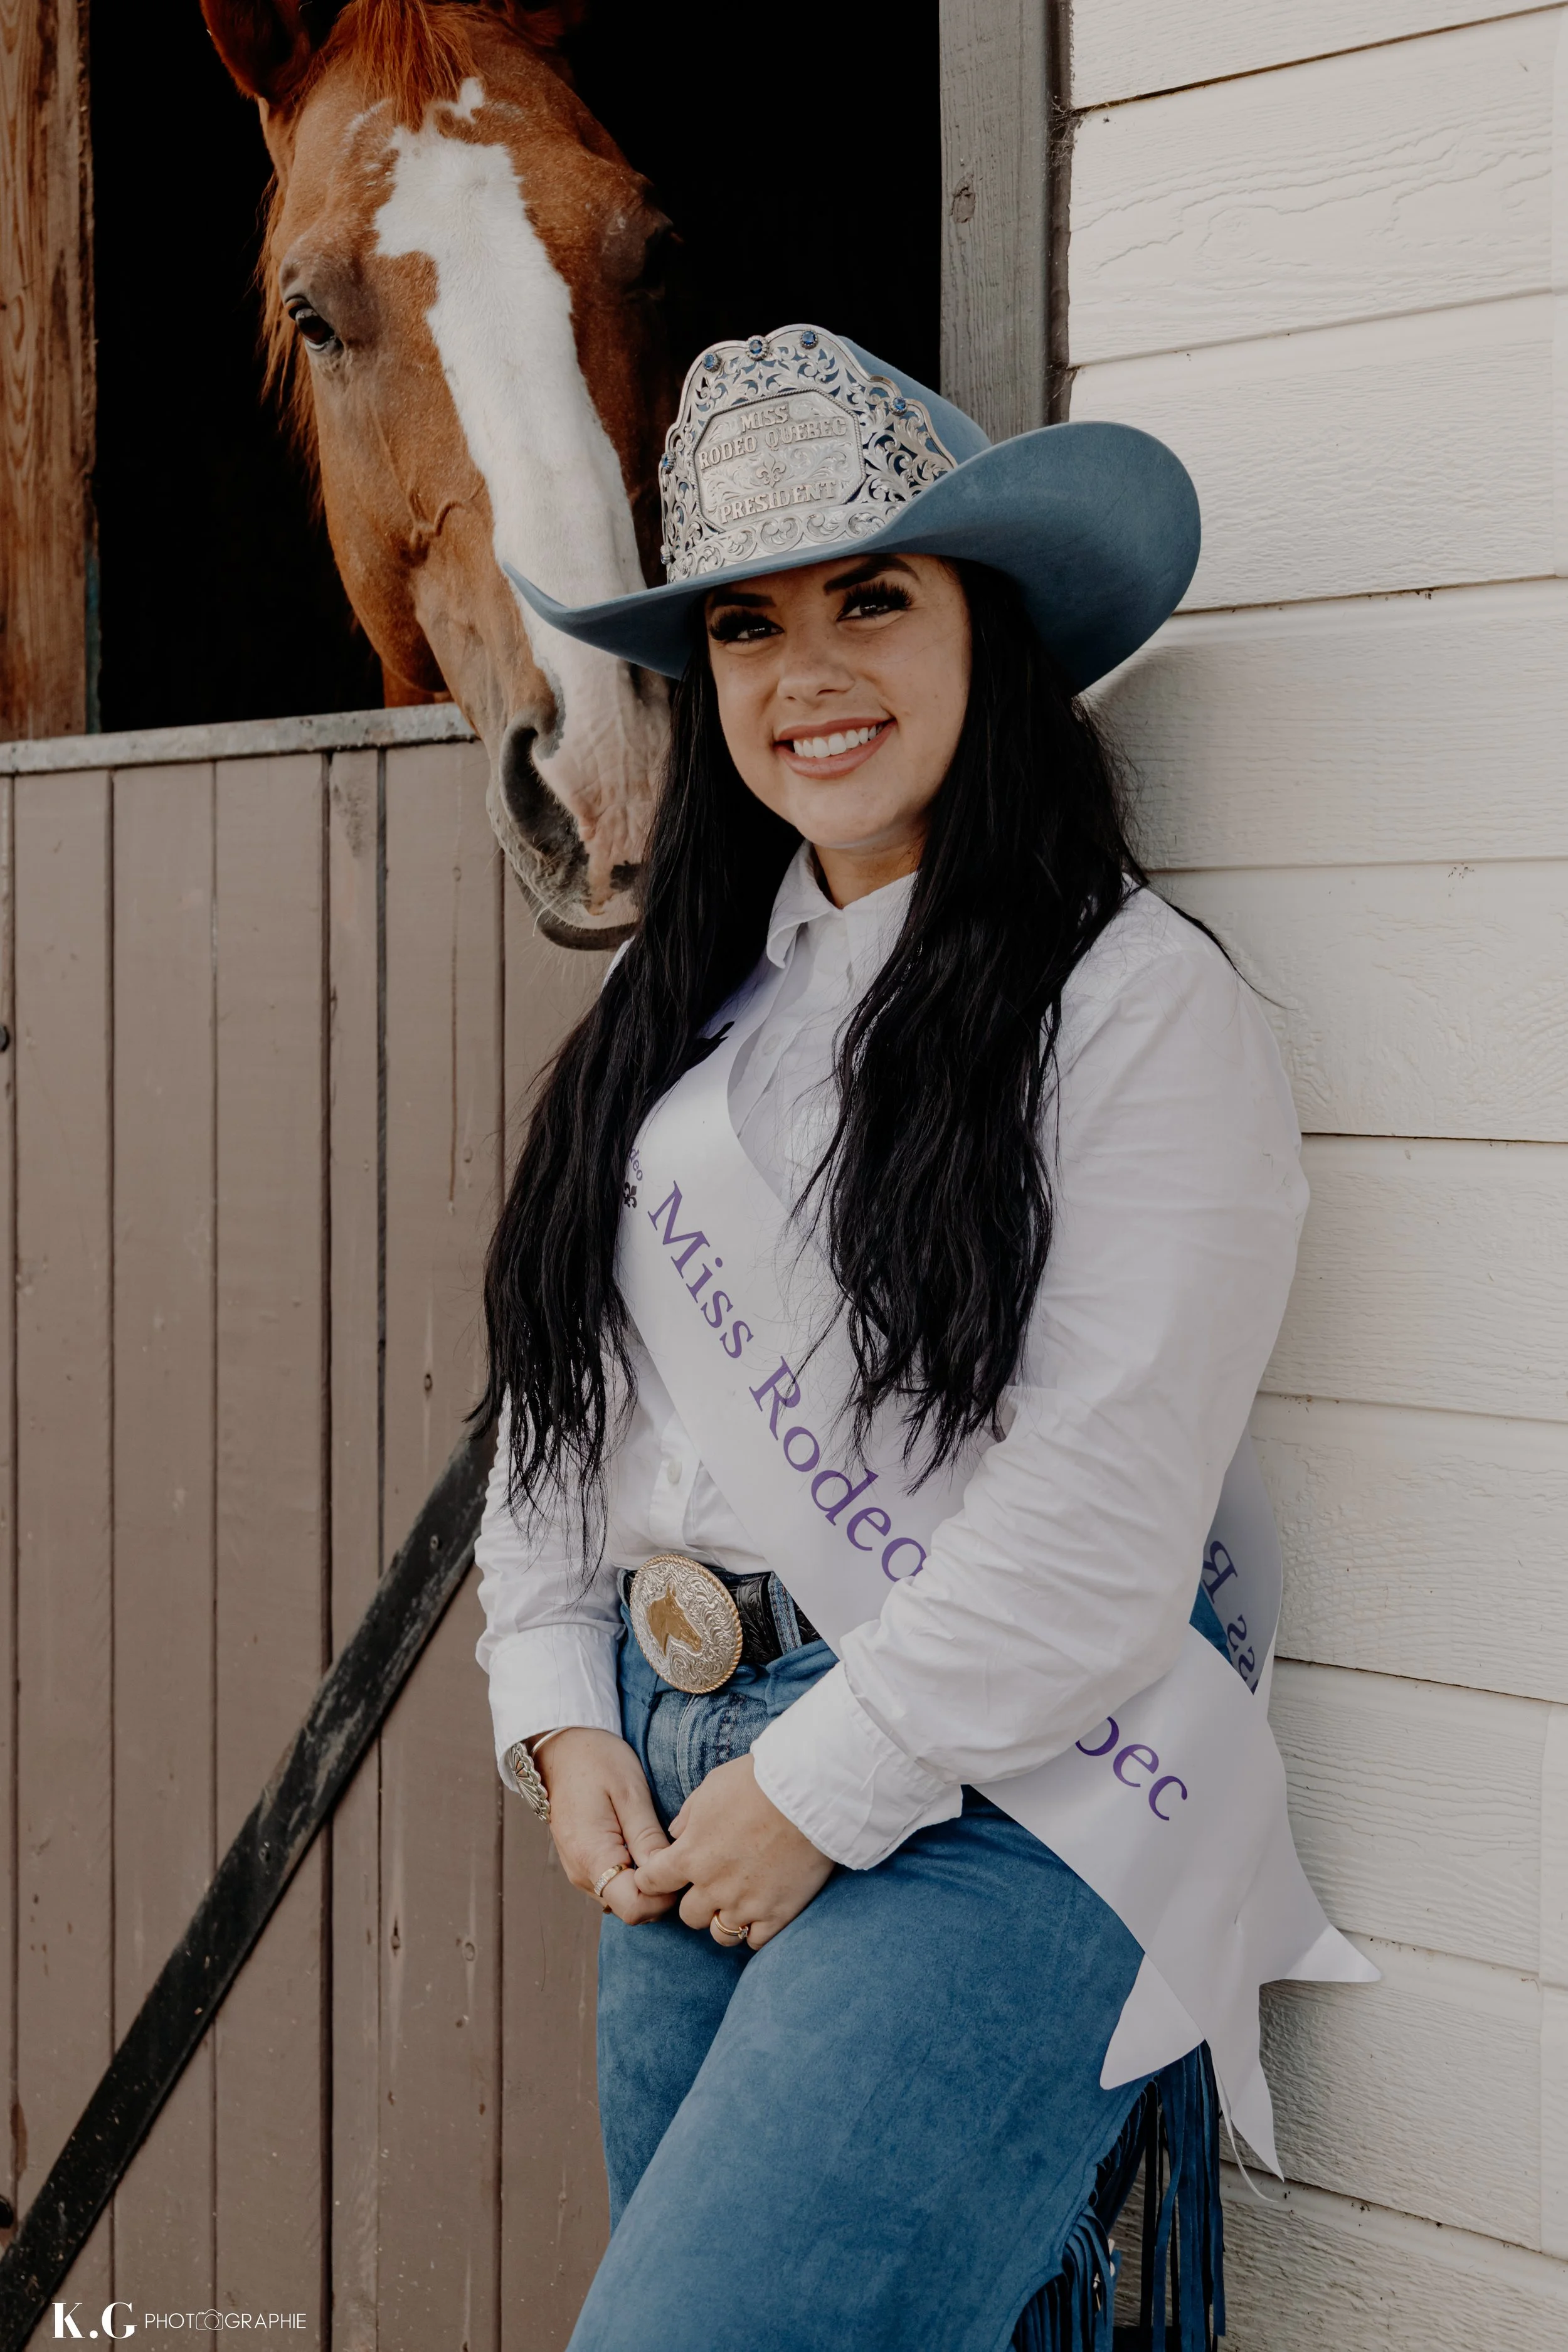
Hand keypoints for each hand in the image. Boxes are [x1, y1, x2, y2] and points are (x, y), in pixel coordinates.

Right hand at [536, 1729, 676, 1924]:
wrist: (560, 1748)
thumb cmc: (596, 1761)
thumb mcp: (629, 1791)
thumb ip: (647, 1837)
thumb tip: (667, 1874)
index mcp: (592, 1857)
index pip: (635, 1909)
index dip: (664, 1894)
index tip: (679, 1863)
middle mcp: (582, 1874)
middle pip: (633, 1908)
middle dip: (661, 1889)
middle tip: (677, 1850)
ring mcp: (580, 1872)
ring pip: (626, 1898)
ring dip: (649, 1882)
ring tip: (660, 1843)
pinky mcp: (584, 1864)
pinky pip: (616, 1883)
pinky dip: (636, 1874)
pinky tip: (645, 1845)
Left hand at [635, 1754, 834, 1949]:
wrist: (810, 1792)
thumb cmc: (758, 1781)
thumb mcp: (711, 1787)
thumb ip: (688, 1817)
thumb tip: (676, 1835)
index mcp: (690, 1855)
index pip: (652, 1882)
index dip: (653, 1880)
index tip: (663, 1876)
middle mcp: (713, 1887)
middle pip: (688, 1915)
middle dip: (696, 1900)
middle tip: (714, 1883)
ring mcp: (746, 1904)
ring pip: (720, 1933)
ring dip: (724, 1918)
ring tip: (739, 1900)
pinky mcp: (778, 1914)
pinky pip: (755, 1941)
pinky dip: (755, 1929)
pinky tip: (763, 1909)